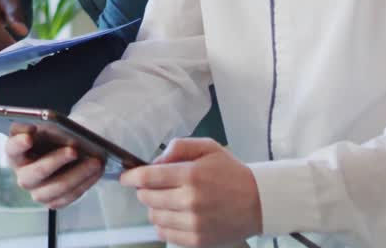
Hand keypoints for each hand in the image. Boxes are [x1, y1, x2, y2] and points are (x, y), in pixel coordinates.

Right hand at [4, 126, 103, 208]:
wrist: (64, 149)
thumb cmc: (52, 136)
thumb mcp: (46, 126)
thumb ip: (43, 123)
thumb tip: (50, 122)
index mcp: (15, 153)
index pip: (11, 148)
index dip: (18, 144)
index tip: (29, 136)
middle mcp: (23, 175)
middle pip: (34, 173)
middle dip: (55, 161)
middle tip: (74, 150)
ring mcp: (37, 191)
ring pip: (54, 189)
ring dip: (77, 175)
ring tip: (95, 161)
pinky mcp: (53, 201)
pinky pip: (68, 196)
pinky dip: (84, 183)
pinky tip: (96, 171)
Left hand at [119, 138, 261, 247]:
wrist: (259, 202)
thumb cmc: (232, 172)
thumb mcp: (208, 147)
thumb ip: (179, 147)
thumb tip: (155, 161)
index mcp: (191, 175)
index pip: (148, 177)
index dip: (131, 177)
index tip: (125, 177)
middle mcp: (190, 201)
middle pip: (147, 198)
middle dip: (144, 190)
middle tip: (153, 186)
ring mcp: (193, 223)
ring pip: (154, 217)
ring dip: (154, 207)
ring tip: (166, 201)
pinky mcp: (197, 240)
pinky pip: (165, 234)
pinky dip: (163, 224)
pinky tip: (173, 215)